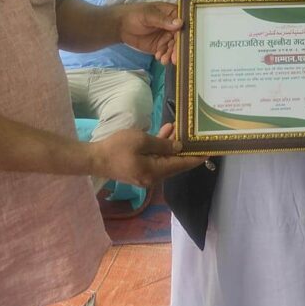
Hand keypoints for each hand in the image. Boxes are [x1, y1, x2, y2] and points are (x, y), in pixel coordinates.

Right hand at [89, 124, 205, 186]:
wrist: (94, 158)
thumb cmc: (117, 148)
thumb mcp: (142, 141)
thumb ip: (163, 144)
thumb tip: (180, 148)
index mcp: (155, 172)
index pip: (182, 165)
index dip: (196, 158)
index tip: (210, 151)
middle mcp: (154, 177)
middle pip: (175, 163)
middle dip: (186, 149)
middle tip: (197, 135)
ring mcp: (146, 175)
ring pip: (166, 159)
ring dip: (172, 145)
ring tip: (180, 128)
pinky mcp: (139, 170)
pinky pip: (155, 159)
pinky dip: (161, 147)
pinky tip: (166, 132)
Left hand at [117, 2, 182, 63]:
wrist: (120, 26)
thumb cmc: (135, 14)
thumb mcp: (148, 15)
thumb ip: (163, 20)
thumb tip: (180, 23)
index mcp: (173, 14)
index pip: (184, 23)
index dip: (186, 33)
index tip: (185, 43)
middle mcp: (173, 26)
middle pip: (180, 38)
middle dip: (178, 48)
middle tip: (175, 58)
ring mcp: (167, 37)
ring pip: (173, 47)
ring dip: (170, 54)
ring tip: (164, 60)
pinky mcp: (160, 46)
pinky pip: (165, 52)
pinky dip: (164, 56)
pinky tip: (158, 58)